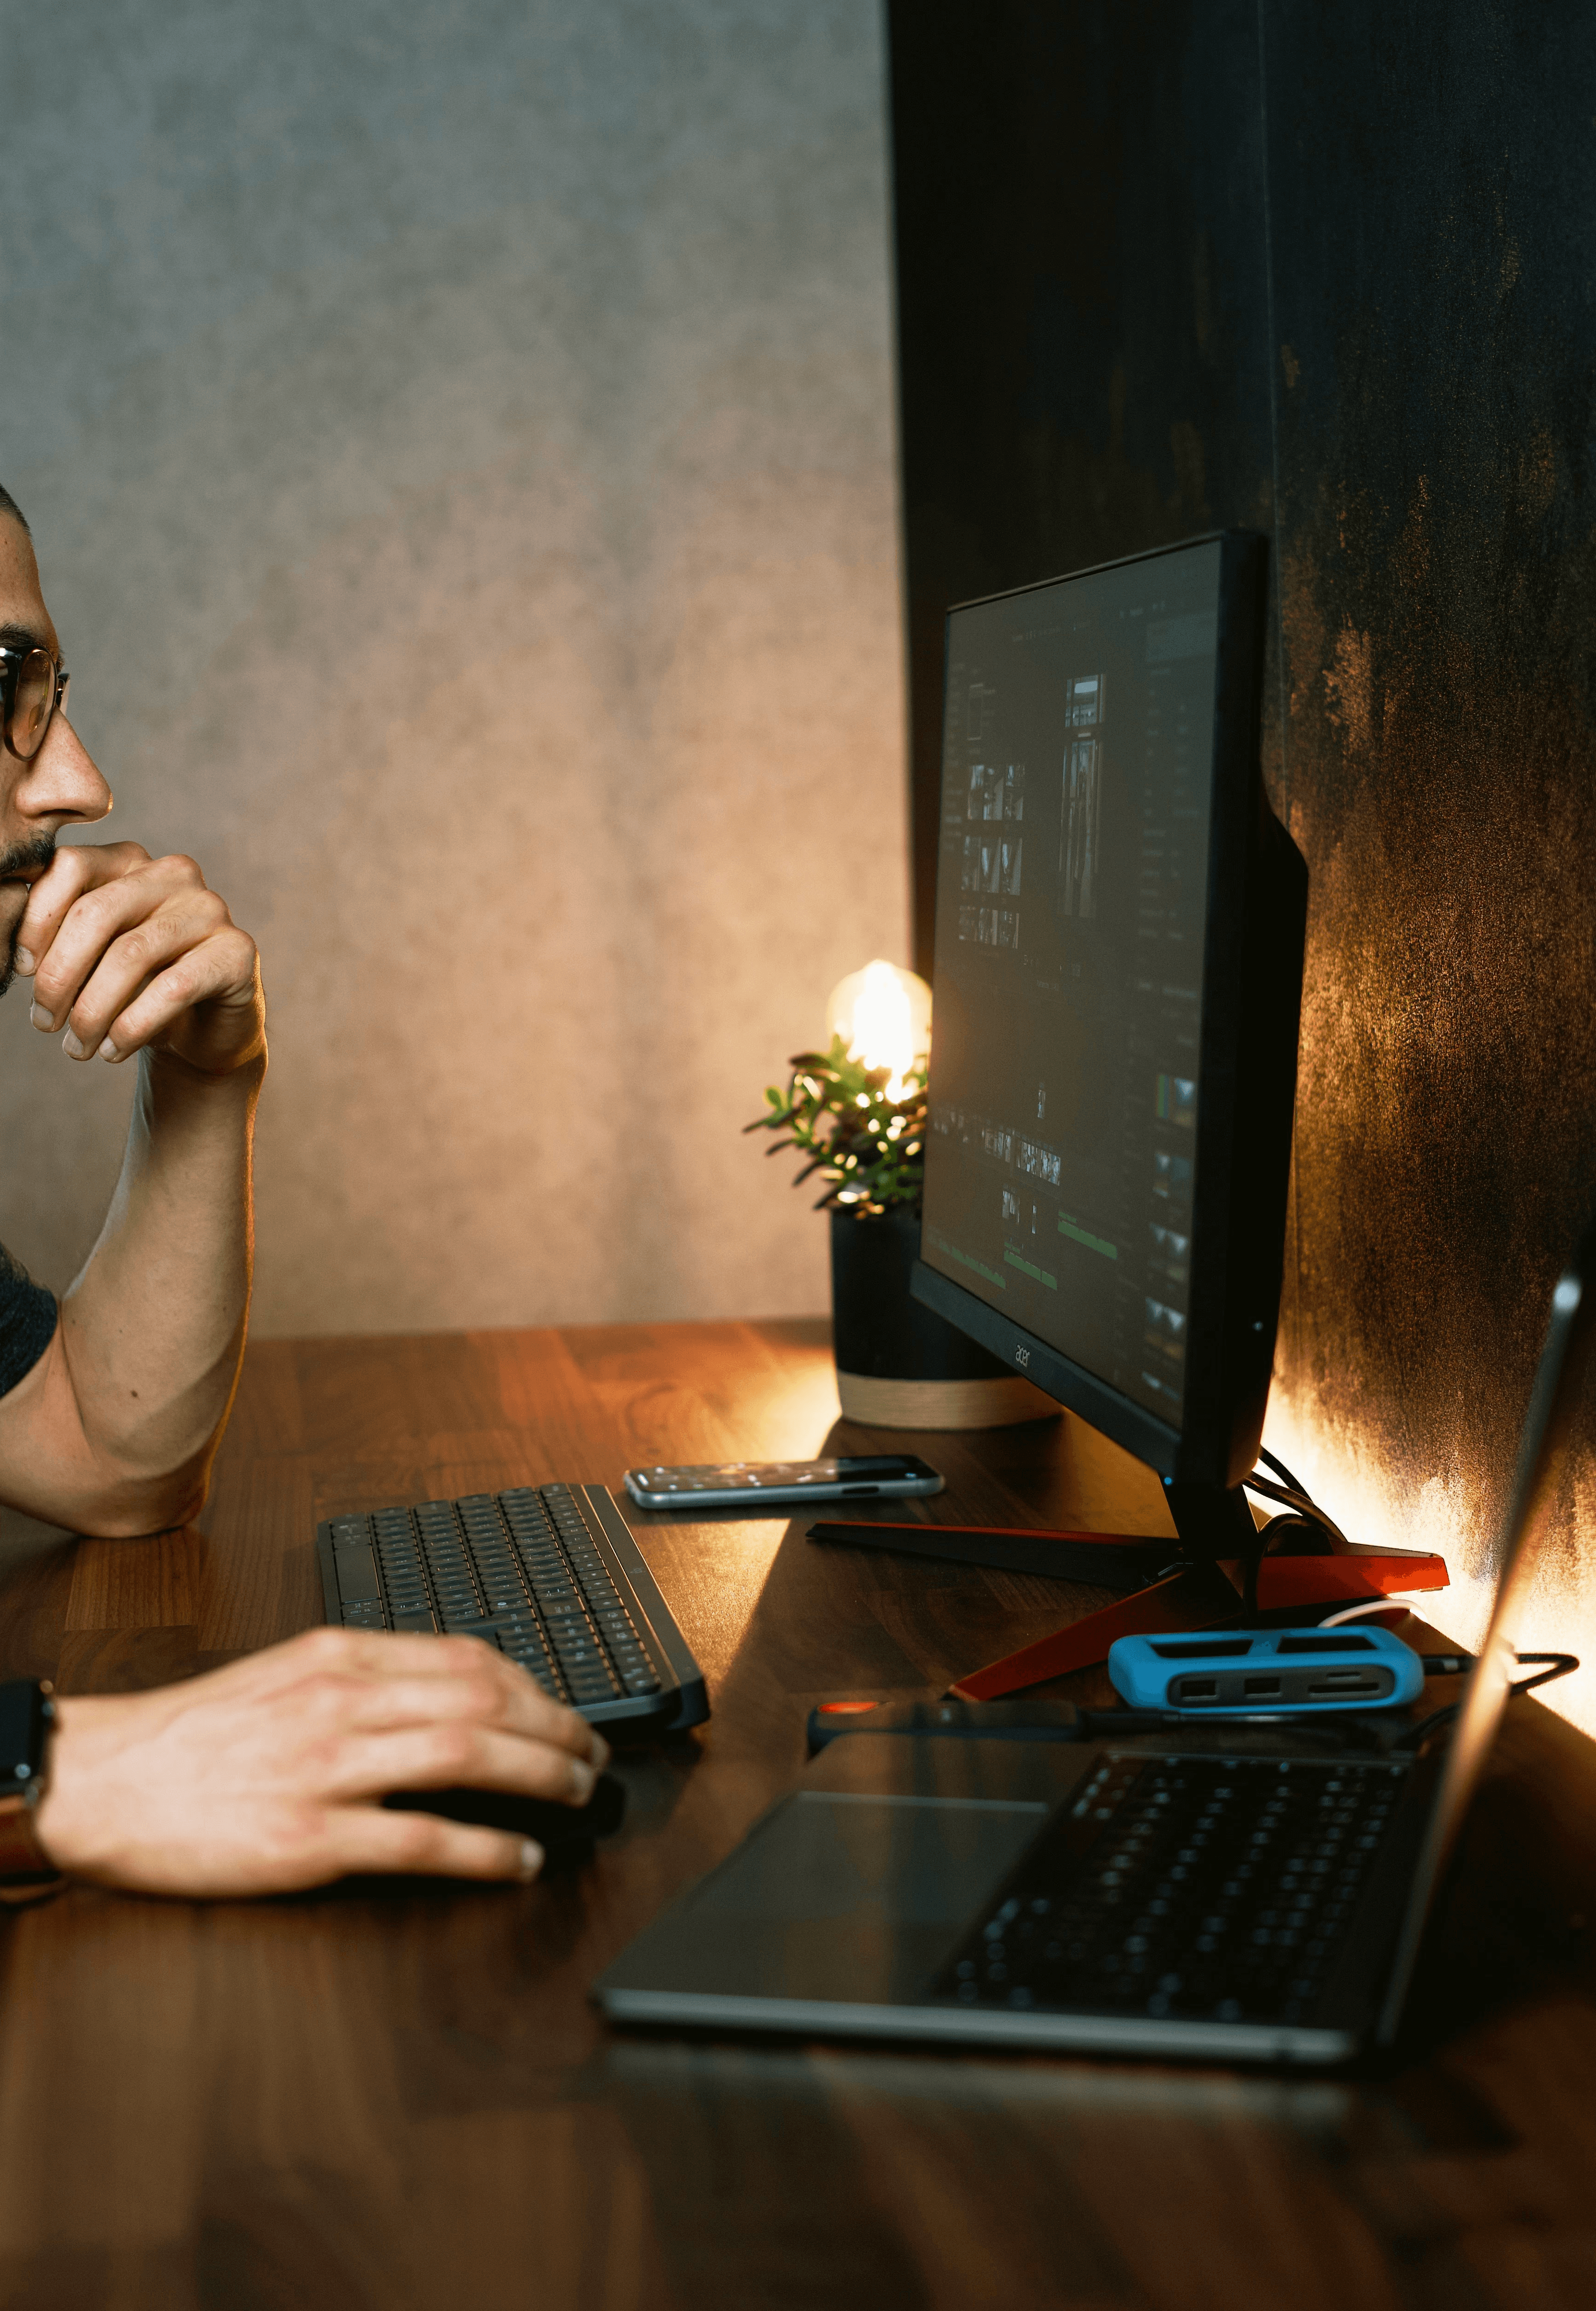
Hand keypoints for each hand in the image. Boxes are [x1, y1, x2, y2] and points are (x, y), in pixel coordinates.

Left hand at [17, 843, 264, 1075]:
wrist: (203, 1031)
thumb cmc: (136, 989)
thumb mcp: (90, 958)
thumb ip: (58, 938)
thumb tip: (16, 955)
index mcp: (130, 860)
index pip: (69, 867)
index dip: (35, 922)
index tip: (20, 972)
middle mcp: (173, 874)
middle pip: (96, 912)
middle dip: (58, 975)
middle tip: (43, 1023)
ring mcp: (209, 909)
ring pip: (130, 955)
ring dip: (91, 1011)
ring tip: (76, 1048)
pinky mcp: (237, 952)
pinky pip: (173, 988)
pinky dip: (132, 1027)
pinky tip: (113, 1051)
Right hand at [33, 1628, 611, 1895]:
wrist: (106, 1779)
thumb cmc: (194, 1733)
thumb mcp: (287, 1673)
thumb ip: (364, 1674)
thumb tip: (447, 1687)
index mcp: (339, 1656)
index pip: (466, 1655)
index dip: (534, 1684)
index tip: (563, 1706)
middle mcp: (342, 1701)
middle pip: (484, 1700)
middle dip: (556, 1726)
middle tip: (592, 1754)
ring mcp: (329, 1768)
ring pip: (468, 1756)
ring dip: (540, 1775)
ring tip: (576, 1793)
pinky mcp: (311, 1838)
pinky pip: (423, 1839)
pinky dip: (486, 1849)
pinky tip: (520, 1859)